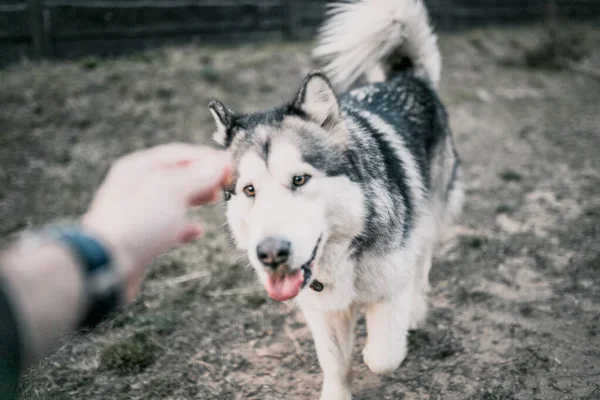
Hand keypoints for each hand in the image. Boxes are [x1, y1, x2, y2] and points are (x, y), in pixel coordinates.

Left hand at [82, 143, 230, 301]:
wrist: (109, 265)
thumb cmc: (135, 223)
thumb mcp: (172, 190)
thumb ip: (197, 176)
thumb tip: (217, 164)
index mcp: (139, 168)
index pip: (179, 154)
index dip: (206, 158)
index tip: (228, 164)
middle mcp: (136, 187)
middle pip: (176, 175)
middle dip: (203, 176)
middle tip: (225, 180)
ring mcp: (137, 212)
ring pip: (172, 199)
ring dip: (195, 197)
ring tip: (214, 198)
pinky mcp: (140, 237)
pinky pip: (167, 226)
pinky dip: (184, 225)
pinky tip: (197, 230)